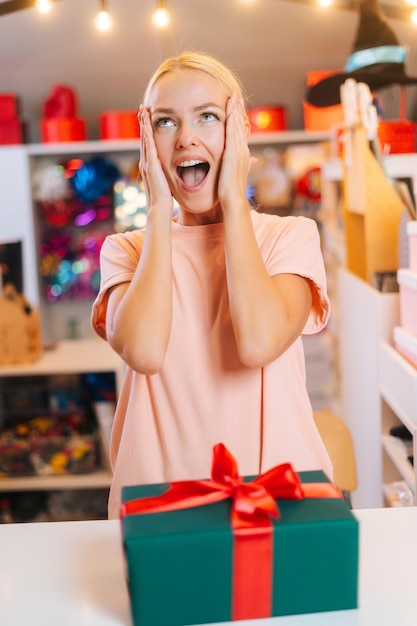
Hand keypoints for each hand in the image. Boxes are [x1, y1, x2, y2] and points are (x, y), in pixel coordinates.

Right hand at [138, 105, 172, 212]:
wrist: (160, 207)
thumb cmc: (164, 198)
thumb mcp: (166, 182)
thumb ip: (167, 175)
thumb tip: (177, 172)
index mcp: (150, 166)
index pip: (148, 144)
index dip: (147, 130)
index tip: (148, 118)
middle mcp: (146, 162)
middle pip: (143, 137)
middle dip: (143, 122)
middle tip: (142, 107)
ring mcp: (147, 163)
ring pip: (144, 139)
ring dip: (143, 123)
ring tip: (143, 110)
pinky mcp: (151, 165)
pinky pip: (148, 146)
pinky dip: (146, 134)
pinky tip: (146, 124)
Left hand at [218, 94, 253, 211]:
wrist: (233, 200)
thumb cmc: (231, 192)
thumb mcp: (235, 176)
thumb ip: (240, 167)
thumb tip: (248, 162)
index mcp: (242, 156)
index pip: (240, 134)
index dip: (238, 120)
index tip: (235, 108)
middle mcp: (243, 151)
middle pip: (240, 126)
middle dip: (238, 111)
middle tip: (236, 97)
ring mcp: (239, 152)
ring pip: (238, 127)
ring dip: (236, 111)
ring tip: (234, 98)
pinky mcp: (233, 153)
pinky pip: (233, 133)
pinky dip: (232, 121)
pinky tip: (230, 111)